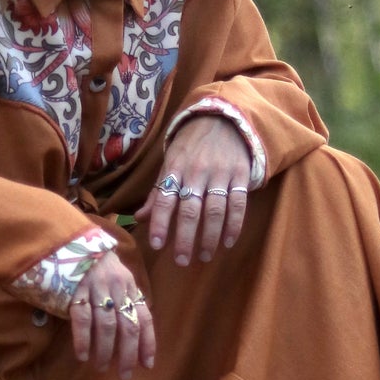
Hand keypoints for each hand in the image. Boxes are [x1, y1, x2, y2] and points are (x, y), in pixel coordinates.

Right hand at [68, 252, 155, 379]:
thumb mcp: (117, 278)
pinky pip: (82, 319)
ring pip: (106, 326)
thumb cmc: (96, 264)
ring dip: (104, 351)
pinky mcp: (75, 289)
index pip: (144, 318)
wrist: (70, 239)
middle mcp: (116, 288)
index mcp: (129, 286)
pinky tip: (83, 355)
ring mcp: (96, 288)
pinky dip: (83, 340)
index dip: (147, 343)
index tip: (147, 365)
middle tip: (123, 375)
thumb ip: (127, 300)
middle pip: (127, 326)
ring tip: (101, 367)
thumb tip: (135, 333)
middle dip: (127, 354)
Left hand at [134, 114, 252, 264]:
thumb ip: (157, 192)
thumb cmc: (191, 147)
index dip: (159, 222)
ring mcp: (220, 173)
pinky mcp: (241, 175)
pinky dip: (233, 226)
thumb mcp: (170, 163)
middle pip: (189, 210)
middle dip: (184, 238)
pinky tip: (227, 242)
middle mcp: (196, 172)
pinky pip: (238, 204)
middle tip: (181, 261)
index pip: (164, 198)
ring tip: (204, 256)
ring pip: (214, 210)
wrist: (224, 119)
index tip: (155, 244)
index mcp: (175, 168)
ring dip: (209, 237)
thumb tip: (139, 218)